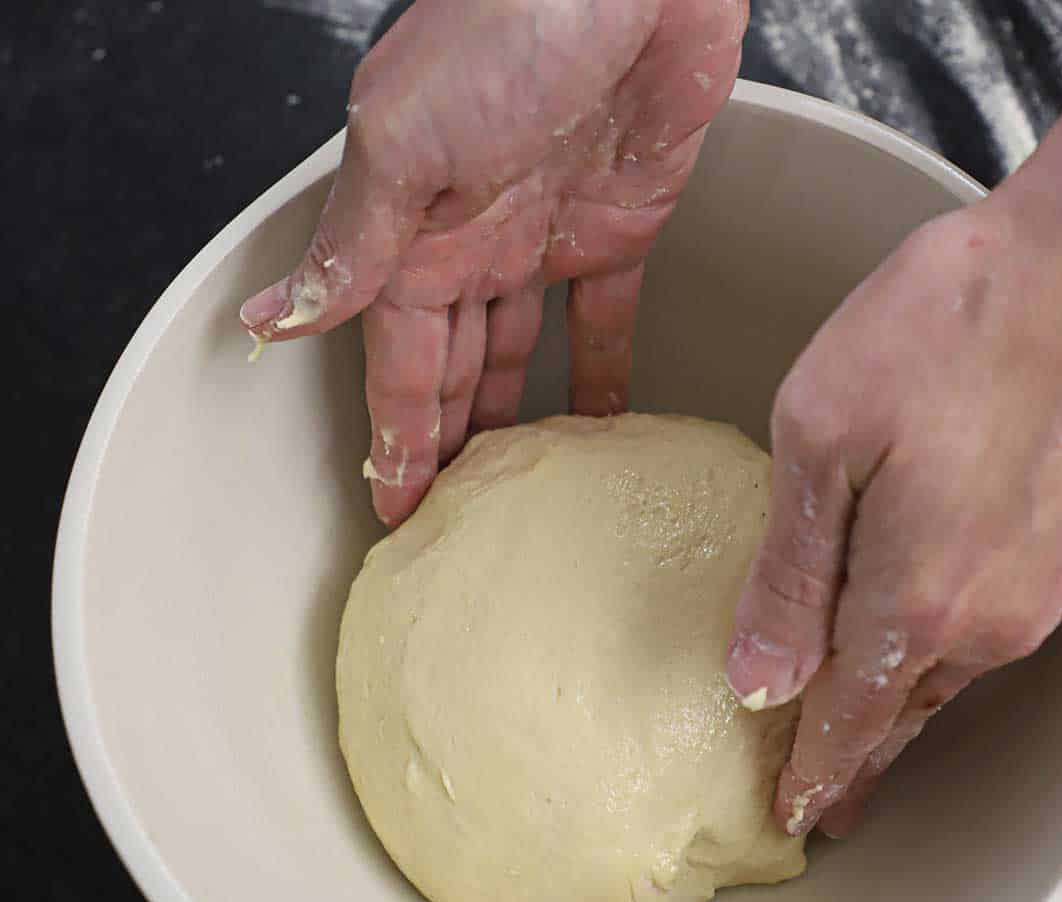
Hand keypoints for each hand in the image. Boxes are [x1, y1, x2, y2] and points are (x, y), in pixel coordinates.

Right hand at [240, 0, 746, 524]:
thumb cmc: (515, 25)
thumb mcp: (407, 141)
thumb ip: (356, 242)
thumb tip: (275, 318)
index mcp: (413, 232)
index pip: (395, 362)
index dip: (394, 436)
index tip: (393, 506)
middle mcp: (472, 242)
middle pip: (449, 369)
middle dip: (443, 444)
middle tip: (448, 521)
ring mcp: (543, 239)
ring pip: (515, 354)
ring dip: (508, 421)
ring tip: (512, 490)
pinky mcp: (616, 229)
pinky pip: (602, 323)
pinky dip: (600, 375)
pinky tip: (597, 428)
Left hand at [726, 178, 1061, 838]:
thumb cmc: (958, 322)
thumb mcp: (823, 434)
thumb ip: (792, 572)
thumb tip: (759, 677)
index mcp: (913, 597)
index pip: (848, 725)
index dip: (814, 776)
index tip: (793, 819)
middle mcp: (991, 615)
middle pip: (904, 711)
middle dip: (860, 758)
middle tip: (826, 797)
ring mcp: (1048, 584)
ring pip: (956, 671)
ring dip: (905, 704)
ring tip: (868, 726)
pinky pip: (1001, 624)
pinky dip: (955, 646)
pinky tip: (935, 628)